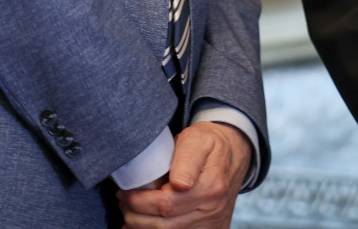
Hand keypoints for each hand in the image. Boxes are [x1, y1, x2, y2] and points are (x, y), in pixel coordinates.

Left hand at [118, 122, 251, 228]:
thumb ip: (187, 157)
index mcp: (210, 186)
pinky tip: (145, 225)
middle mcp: (213, 209)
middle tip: (123, 203)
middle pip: (165, 224)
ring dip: (144, 228)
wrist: (235, 154)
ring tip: (130, 215)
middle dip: (136, 217)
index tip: (124, 193)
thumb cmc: (210, 144)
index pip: (166, 204)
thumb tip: (179, 184)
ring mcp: (213, 223)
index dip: (139, 202)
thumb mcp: (197, 138)